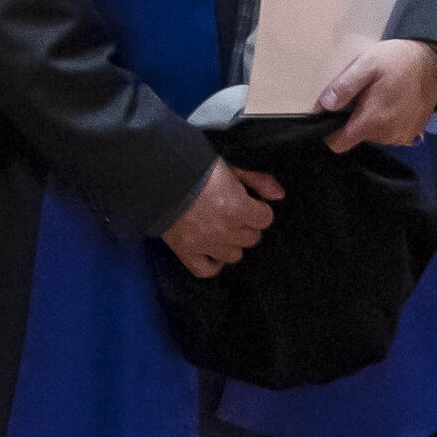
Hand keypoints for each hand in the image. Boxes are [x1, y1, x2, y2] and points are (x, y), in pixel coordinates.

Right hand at [161, 160, 281, 276]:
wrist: (157, 174)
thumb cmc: (195, 166)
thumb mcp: (230, 168)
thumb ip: (257, 181)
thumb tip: (279, 196)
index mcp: (238, 207)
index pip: (265, 219)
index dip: (257, 208)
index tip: (247, 200)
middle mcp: (225, 230)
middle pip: (252, 237)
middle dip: (246, 223)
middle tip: (231, 210)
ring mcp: (205, 244)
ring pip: (234, 255)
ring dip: (231, 241)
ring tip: (219, 226)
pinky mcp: (186, 252)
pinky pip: (208, 270)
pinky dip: (213, 262)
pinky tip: (212, 249)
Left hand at [317, 37, 436, 148]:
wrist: (433, 63)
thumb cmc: (397, 61)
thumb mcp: (367, 64)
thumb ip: (344, 86)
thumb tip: (324, 106)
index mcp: (372, 121)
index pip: (337, 143)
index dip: (328, 130)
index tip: (331, 112)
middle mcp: (386, 136)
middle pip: (354, 137)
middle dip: (352, 118)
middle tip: (361, 94)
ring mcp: (401, 137)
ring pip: (371, 135)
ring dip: (369, 119)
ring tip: (377, 95)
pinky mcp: (410, 135)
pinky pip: (387, 134)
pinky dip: (384, 122)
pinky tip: (390, 102)